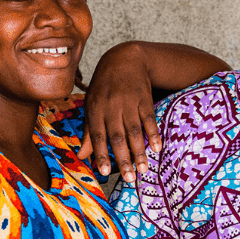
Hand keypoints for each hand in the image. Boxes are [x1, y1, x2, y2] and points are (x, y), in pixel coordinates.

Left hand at [79, 44, 161, 182]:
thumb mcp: (92, 105)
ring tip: (143, 169)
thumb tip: (82, 156)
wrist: (124, 59)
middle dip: (123, 159)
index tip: (104, 172)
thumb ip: (89, 132)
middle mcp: (111, 107)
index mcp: (96, 110)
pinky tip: (157, 148)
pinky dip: (153, 133)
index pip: (98, 136)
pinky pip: (149, 118)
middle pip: (117, 137)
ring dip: (139, 151)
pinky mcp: (144, 99)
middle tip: (129, 179)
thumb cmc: (104, 87)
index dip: (100, 154)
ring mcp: (128, 103)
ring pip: (134, 130)